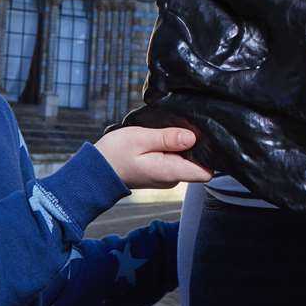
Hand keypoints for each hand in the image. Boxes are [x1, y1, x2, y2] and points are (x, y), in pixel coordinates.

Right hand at [94, 126, 212, 189]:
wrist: (96, 170)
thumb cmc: (114, 154)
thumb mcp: (140, 139)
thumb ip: (167, 138)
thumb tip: (192, 137)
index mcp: (170, 172)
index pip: (206, 171)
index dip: (209, 153)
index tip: (204, 136)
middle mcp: (172, 178)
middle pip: (199, 162)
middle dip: (195, 144)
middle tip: (179, 127)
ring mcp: (167, 176)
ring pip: (187, 159)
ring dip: (182, 144)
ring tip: (167, 131)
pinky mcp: (161, 171)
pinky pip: (176, 158)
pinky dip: (172, 147)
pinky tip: (161, 138)